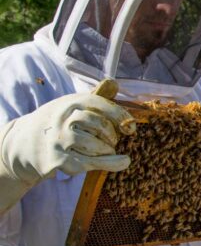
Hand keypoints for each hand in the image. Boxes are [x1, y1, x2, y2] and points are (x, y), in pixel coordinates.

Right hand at [0, 79, 134, 211]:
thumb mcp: (72, 104)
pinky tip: (122, 162)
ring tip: (107, 149)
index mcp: (70, 102)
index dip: (120, 115)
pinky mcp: (58, 160)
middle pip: (99, 125)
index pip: (100, 104)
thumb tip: (114, 82)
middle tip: (113, 140)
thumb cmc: (58, 121)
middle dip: (111, 134)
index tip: (132, 128)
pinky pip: (89, 163)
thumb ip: (96, 95)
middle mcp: (63, 119)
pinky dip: (110, 163)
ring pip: (95, 145)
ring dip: (107, 150)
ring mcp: (59, 140)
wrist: (23, 143)